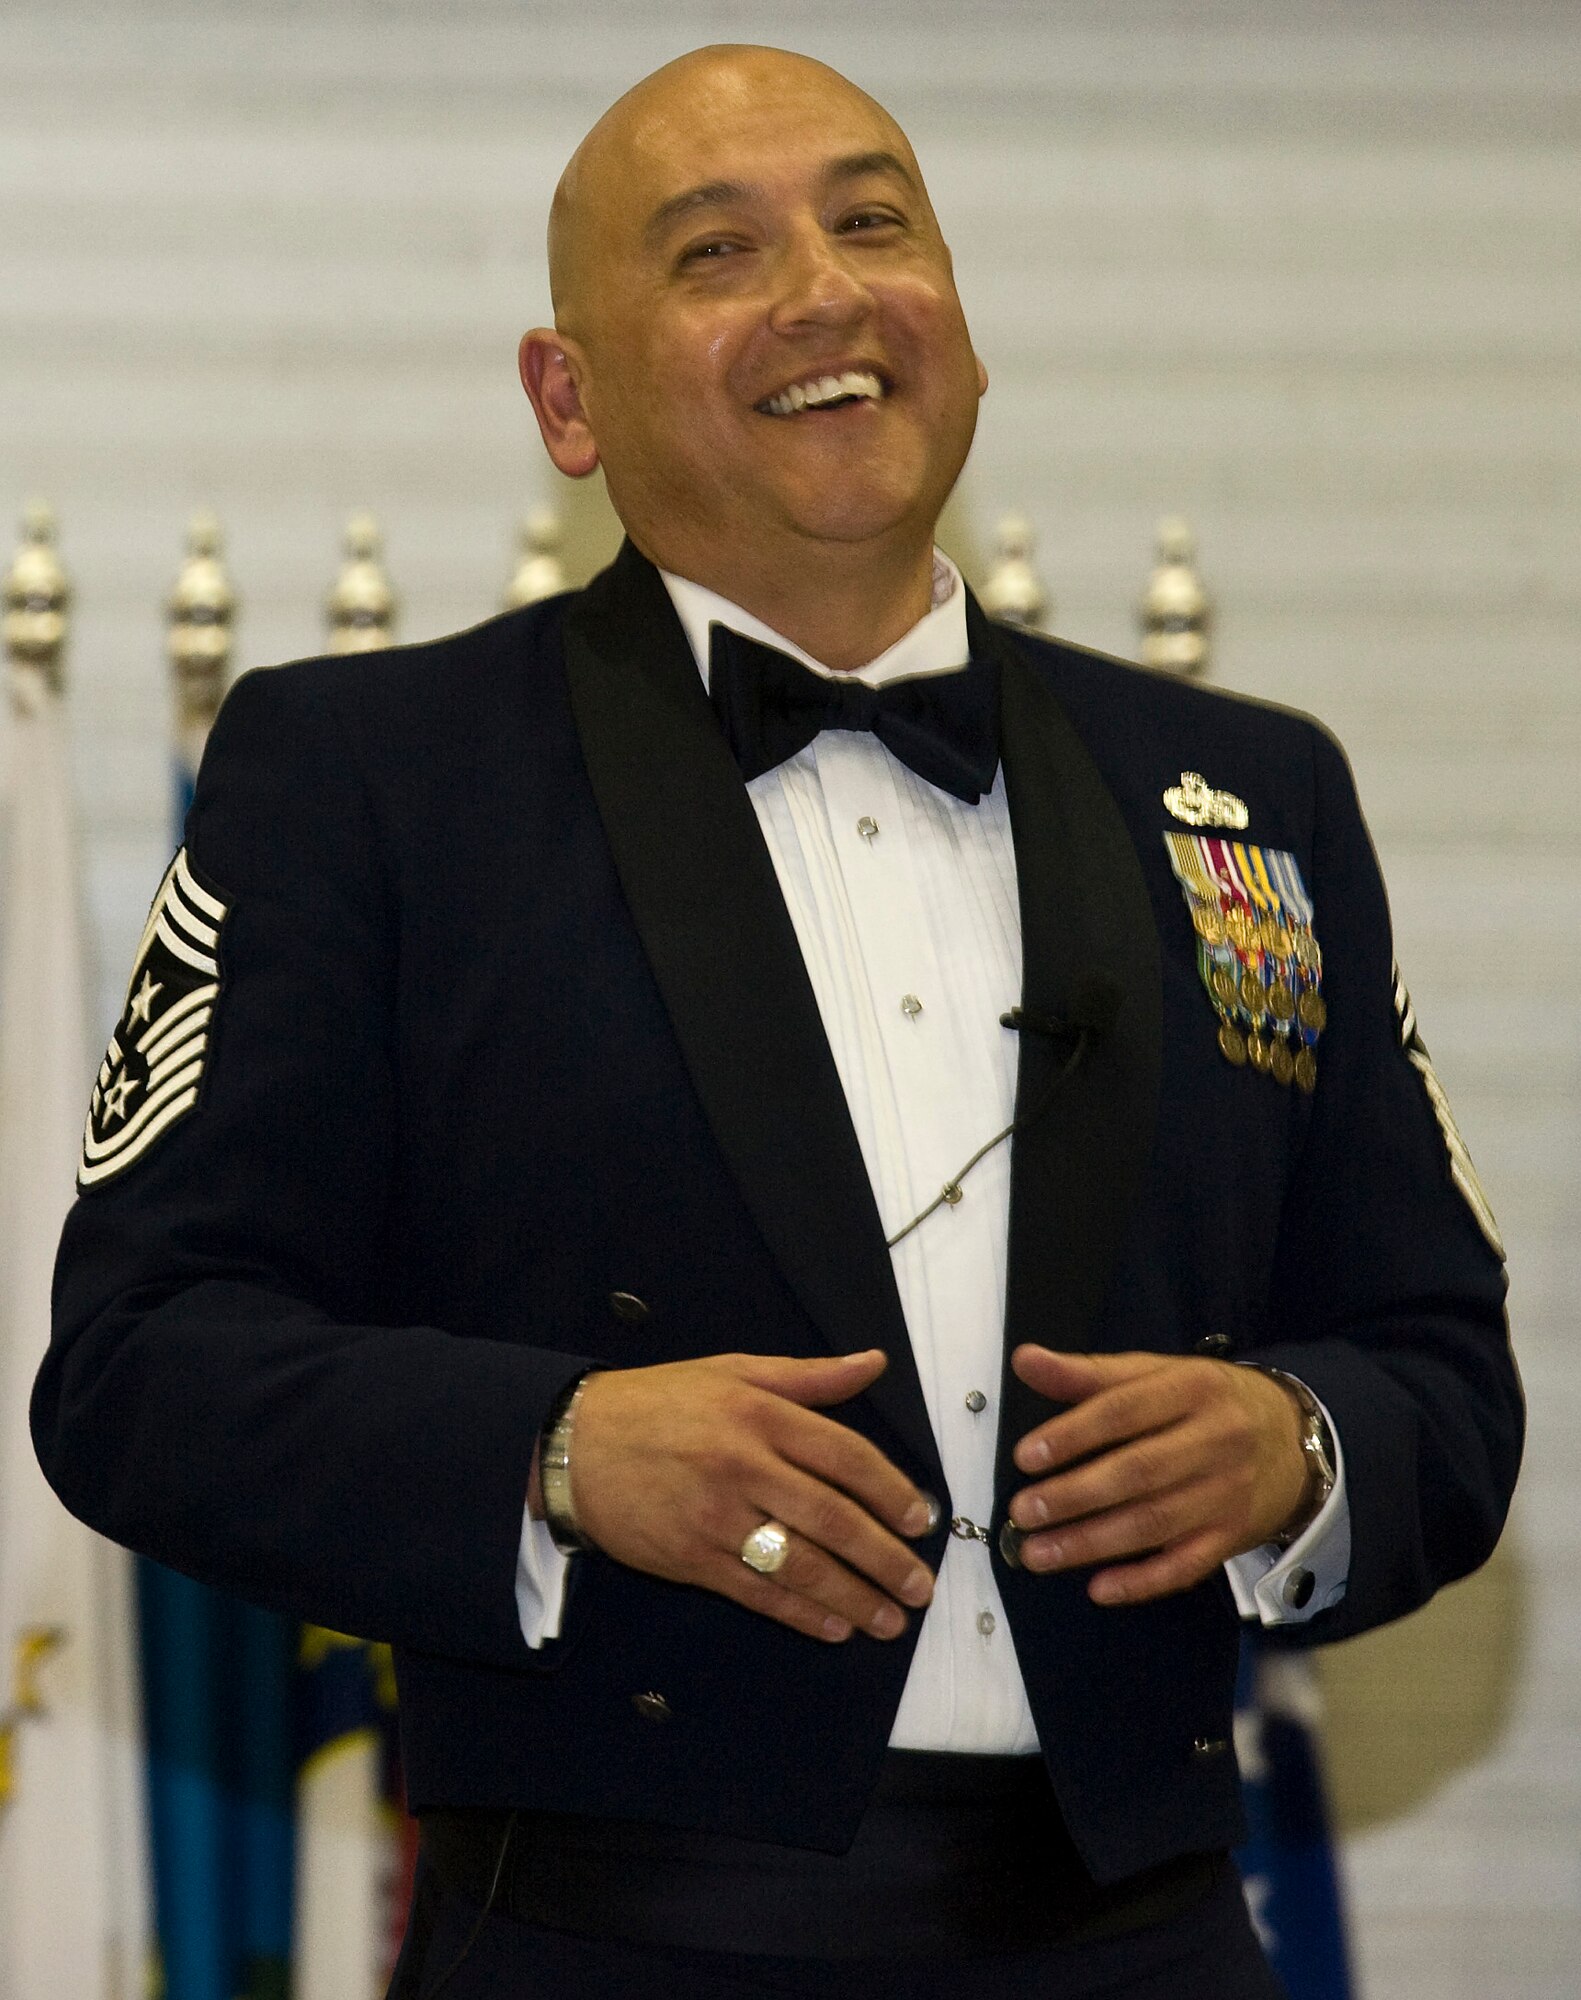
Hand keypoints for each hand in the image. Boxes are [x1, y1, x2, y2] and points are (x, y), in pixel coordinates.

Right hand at [562, 1350, 936, 1644]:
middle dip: (884, 1557)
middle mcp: (743, 1464)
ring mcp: (716, 1516)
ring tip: (891, 1619)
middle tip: (920, 1585)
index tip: (921, 1519)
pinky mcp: (690, 1558)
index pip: (844, 1455)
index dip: (890, 1490)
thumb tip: (874, 1363)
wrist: (573, 1442)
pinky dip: (800, 1614)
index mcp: (759, 1413)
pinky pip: (757, 1593)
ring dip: (853, 1597)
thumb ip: (809, 1376)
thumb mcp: (733, 1370)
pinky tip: (834, 1626)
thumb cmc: (659, 1402)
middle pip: (831, 1517)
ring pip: (800, 1564)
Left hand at [1006, 1346, 1310, 1606]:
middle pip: (1138, 1471)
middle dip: (1075, 1496)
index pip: (1124, 1411)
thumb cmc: (1207, 1402)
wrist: (1292, 1438)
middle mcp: (1214, 1439)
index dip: (1073, 1434)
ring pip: (1154, 1523)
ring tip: (1039, 1552)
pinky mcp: (1231, 1536)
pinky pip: (1185, 1565)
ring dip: (1091, 1543)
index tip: (1026, 1456)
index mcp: (1191, 1388)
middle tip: (1024, 1511)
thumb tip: (1026, 1360)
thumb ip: (1089, 1372)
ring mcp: (1225, 1493)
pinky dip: (1142, 1581)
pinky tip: (1100, 1588)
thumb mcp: (1157, 1372)